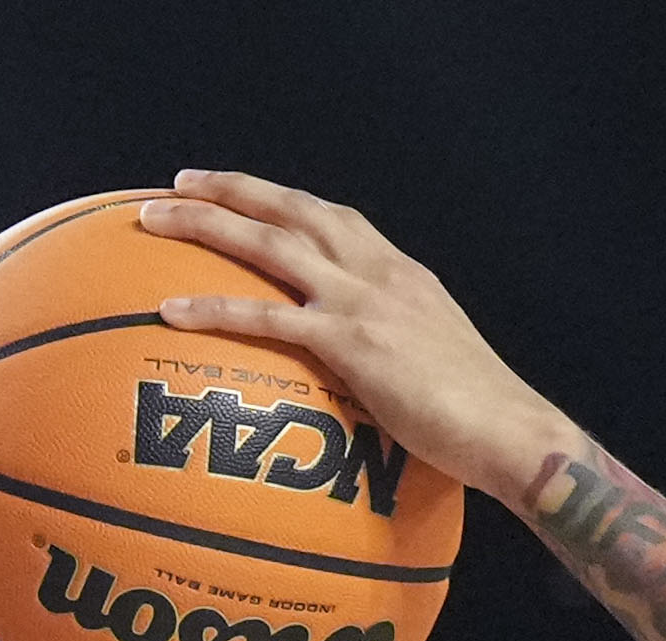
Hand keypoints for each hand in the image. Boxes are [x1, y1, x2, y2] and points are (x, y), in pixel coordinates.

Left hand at [140, 169, 573, 503]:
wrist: (511, 432)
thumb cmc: (476, 415)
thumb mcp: (434, 357)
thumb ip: (394, 342)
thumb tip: (366, 362)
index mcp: (401, 272)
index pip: (331, 217)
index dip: (280, 200)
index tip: (240, 191)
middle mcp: (379, 272)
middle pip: (291, 211)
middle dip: (231, 190)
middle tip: (178, 184)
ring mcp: (364, 302)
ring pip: (270, 245)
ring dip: (207, 224)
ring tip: (154, 219)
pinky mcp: (351, 343)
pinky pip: (267, 318)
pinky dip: (215, 308)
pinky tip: (170, 309)